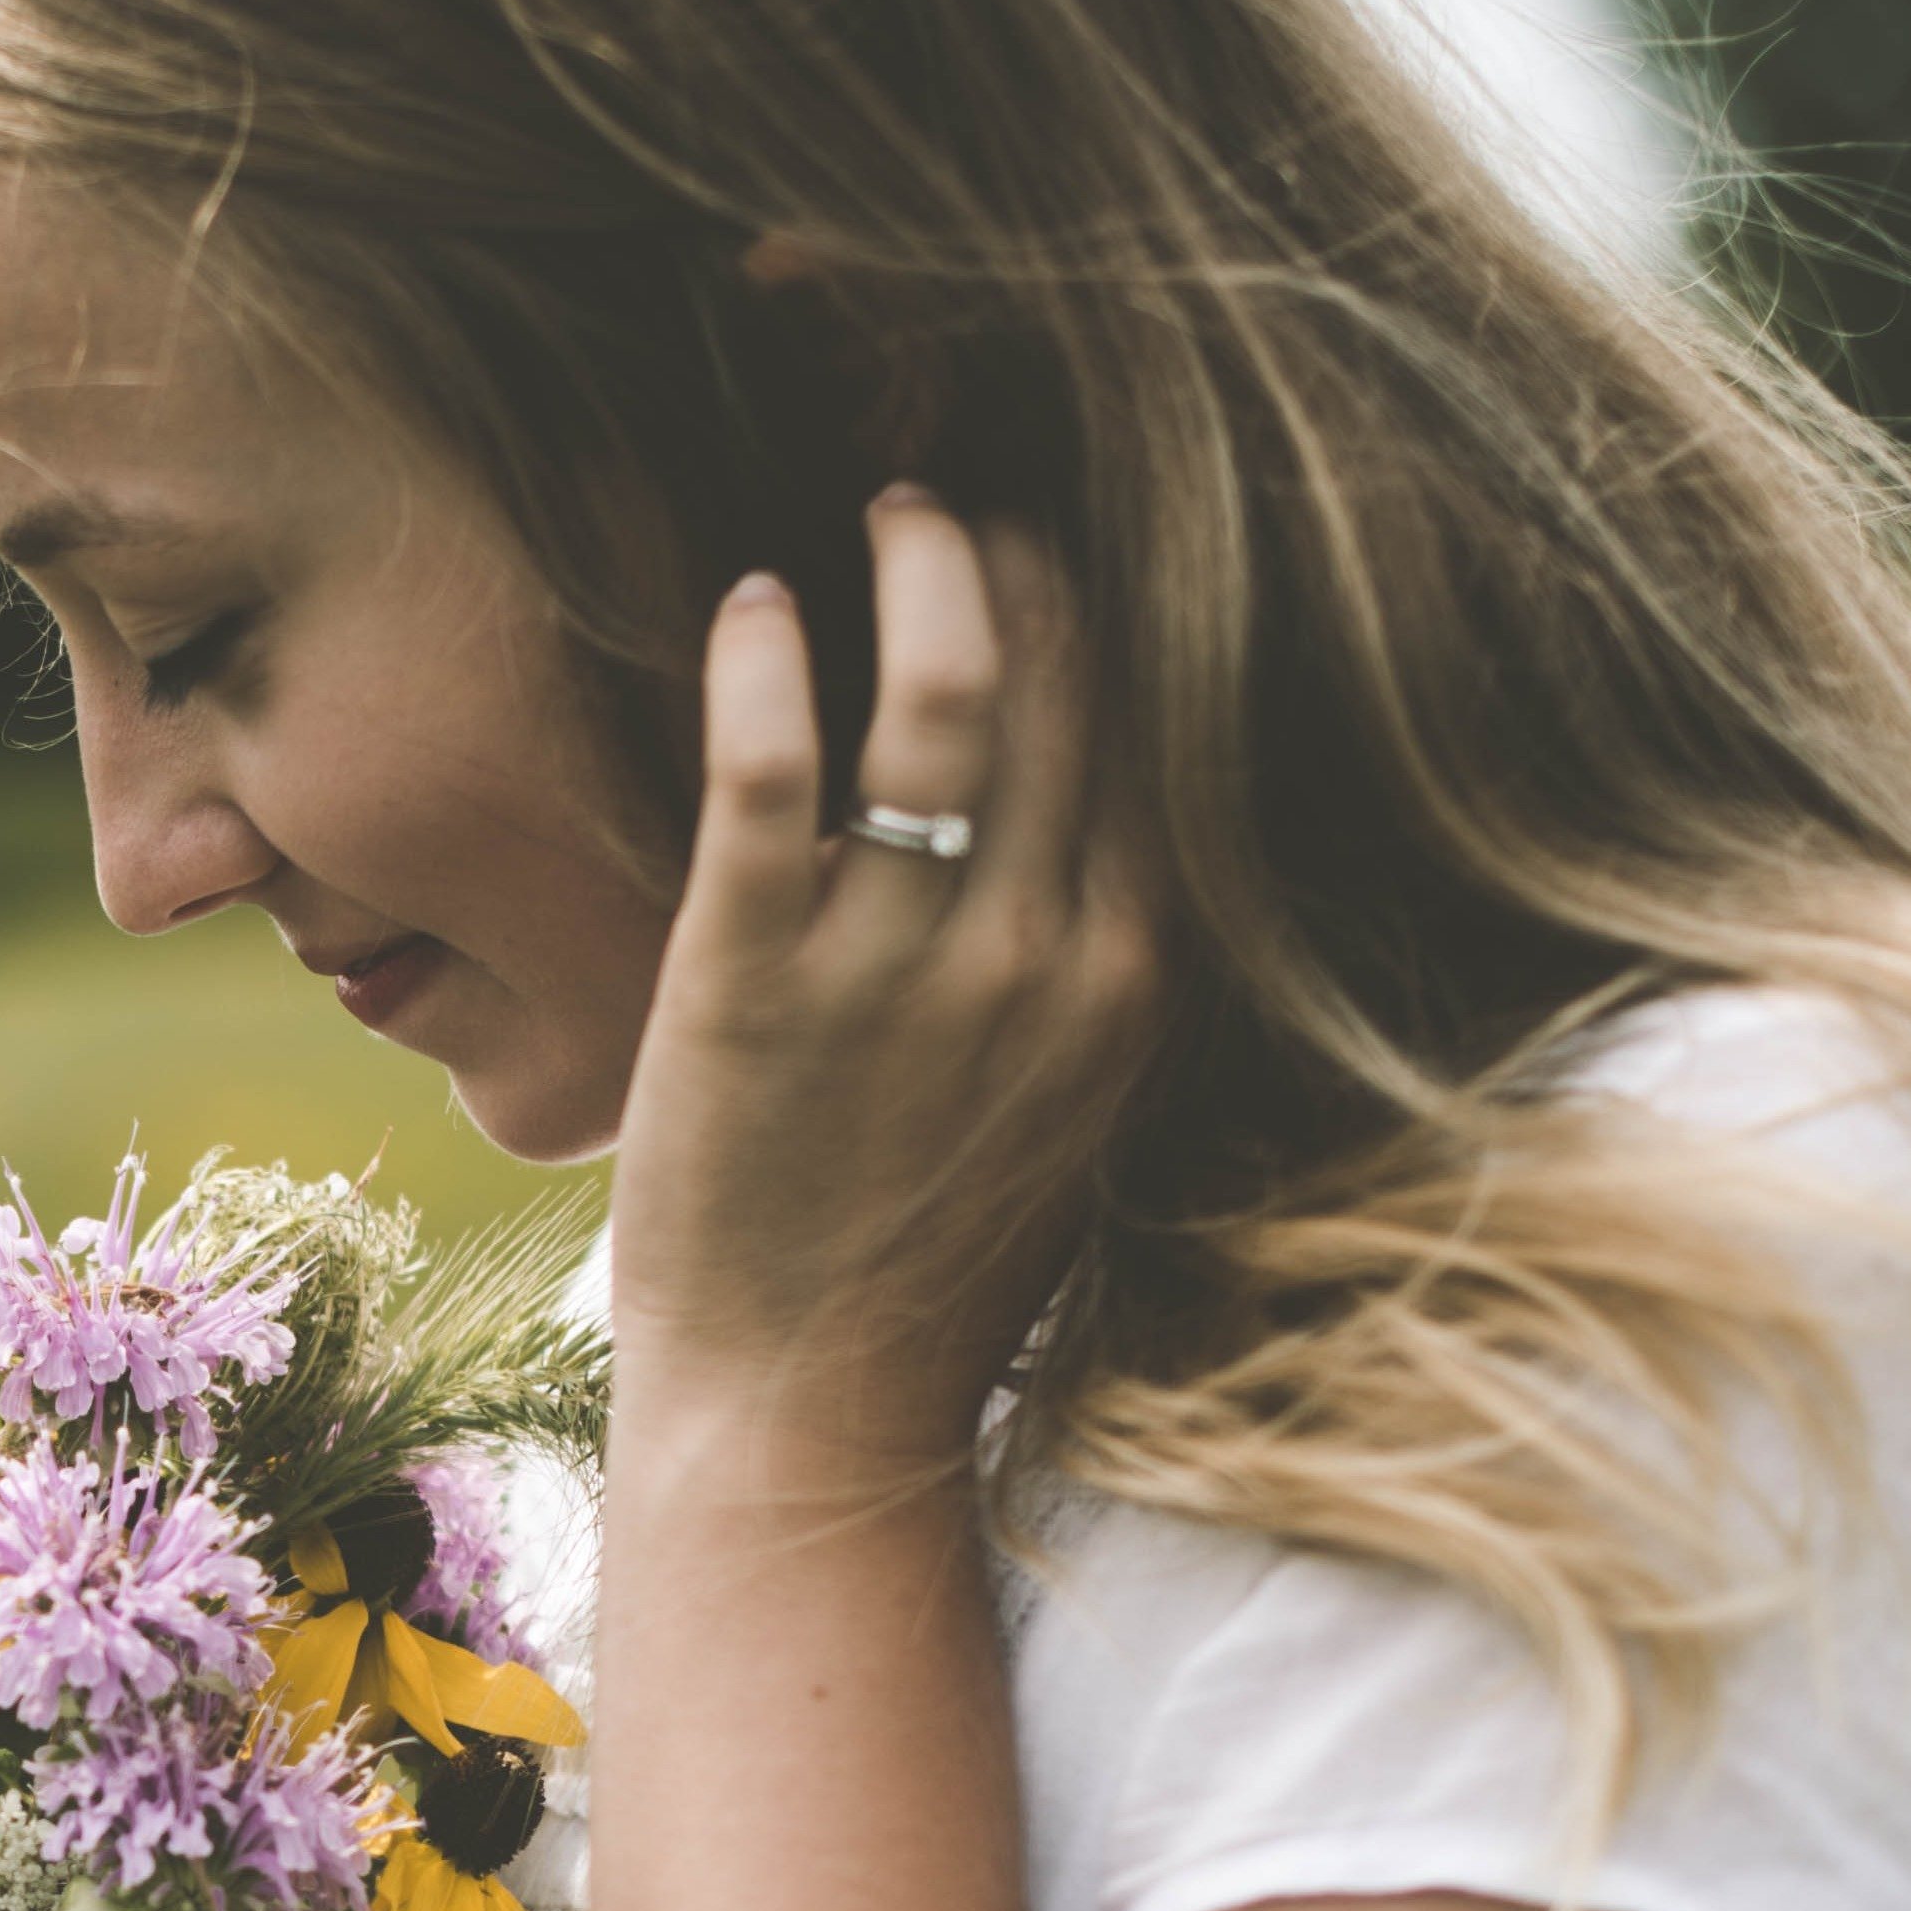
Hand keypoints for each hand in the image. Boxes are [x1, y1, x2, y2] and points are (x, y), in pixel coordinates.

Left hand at [611, 487, 1161, 1442]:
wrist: (809, 1414)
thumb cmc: (925, 1257)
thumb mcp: (1070, 1100)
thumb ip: (1098, 958)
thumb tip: (1106, 817)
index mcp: (1137, 977)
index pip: (1161, 731)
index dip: (1116, 608)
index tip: (1071, 538)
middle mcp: (1043, 956)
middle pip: (1071, 681)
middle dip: (1026, 555)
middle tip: (966, 496)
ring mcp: (901, 969)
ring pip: (945, 693)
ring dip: (919, 566)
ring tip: (884, 510)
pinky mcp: (753, 982)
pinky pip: (774, 769)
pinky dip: (766, 660)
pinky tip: (749, 605)